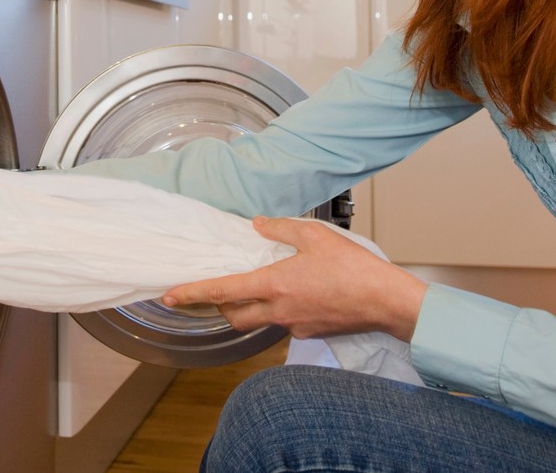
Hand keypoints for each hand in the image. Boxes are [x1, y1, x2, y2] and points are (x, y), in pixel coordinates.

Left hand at [161, 216, 427, 340]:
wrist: (385, 301)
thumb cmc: (354, 269)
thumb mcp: (315, 236)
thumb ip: (281, 228)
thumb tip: (257, 224)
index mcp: (274, 285)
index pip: (223, 291)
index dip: (192, 293)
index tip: (170, 296)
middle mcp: (278, 310)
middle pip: (233, 315)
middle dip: (219, 305)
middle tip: (217, 290)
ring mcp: (293, 325)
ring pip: (257, 321)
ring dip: (249, 308)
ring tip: (259, 286)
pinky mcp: (309, 332)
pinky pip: (282, 323)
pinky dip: (277, 309)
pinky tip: (294, 293)